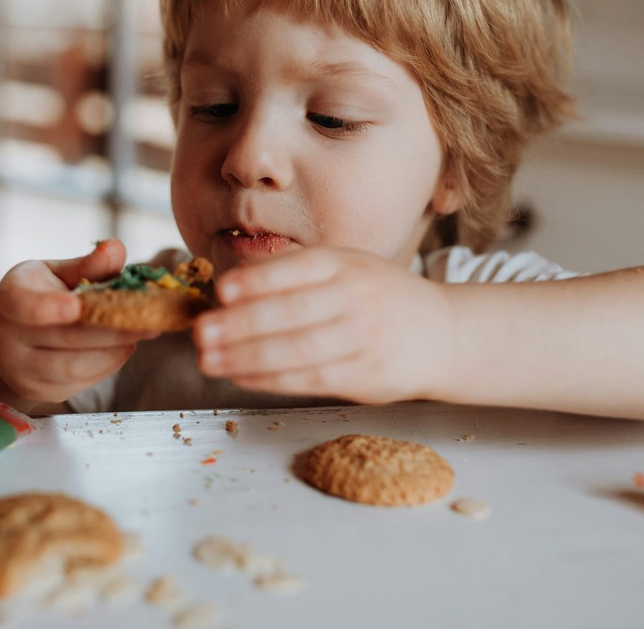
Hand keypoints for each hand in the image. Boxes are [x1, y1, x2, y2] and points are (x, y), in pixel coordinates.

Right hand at [0, 238, 156, 405]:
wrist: (13, 338)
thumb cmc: (41, 294)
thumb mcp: (56, 273)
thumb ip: (87, 265)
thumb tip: (115, 249)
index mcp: (10, 297)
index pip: (22, 304)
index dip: (48, 307)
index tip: (76, 305)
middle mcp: (7, 338)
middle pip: (65, 337)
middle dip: (113, 329)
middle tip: (150, 320)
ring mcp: (22, 370)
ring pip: (75, 366)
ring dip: (116, 349)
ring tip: (144, 331)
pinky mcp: (42, 392)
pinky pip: (82, 382)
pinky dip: (109, 363)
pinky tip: (125, 346)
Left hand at [193, 248, 454, 403]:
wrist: (442, 333)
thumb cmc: (378, 297)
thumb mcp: (346, 266)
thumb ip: (296, 272)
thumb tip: (233, 283)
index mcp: (345, 263)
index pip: (294, 269)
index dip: (255, 281)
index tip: (221, 291)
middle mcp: (355, 297)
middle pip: (290, 312)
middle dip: (239, 324)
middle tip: (201, 332)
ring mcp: (362, 338)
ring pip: (295, 351)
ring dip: (245, 357)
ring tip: (208, 359)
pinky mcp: (364, 375)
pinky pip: (308, 379)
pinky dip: (269, 379)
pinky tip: (240, 375)